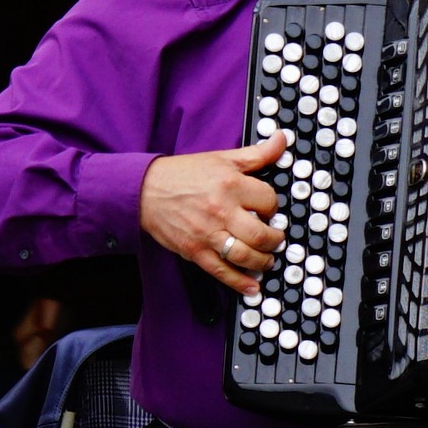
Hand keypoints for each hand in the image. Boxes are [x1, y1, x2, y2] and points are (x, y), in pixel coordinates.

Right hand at [139, 137, 288, 296]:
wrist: (145, 190)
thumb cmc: (183, 175)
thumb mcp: (222, 158)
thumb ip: (256, 154)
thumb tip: (282, 140)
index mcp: (231, 184)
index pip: (268, 201)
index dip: (273, 206)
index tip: (268, 210)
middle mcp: (221, 211)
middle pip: (262, 234)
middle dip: (275, 240)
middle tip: (275, 239)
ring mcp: (208, 234)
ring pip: (246, 256)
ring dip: (263, 261)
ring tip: (266, 259)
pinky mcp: (195, 251)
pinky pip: (222, 272)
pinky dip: (240, 282)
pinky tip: (252, 287)